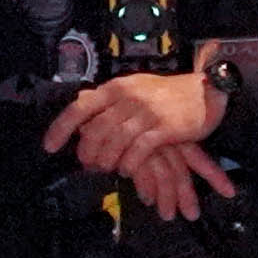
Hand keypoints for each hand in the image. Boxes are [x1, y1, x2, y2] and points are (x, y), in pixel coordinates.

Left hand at [45, 60, 234, 219]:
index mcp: (116, 88)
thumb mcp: (134, 90)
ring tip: (107, 169)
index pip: (80, 107)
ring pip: (115, 141)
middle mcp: (128, 98)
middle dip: (87, 151)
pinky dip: (129, 163)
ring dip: (107, 160)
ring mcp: (147, 113)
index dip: (61, 128)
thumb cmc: (168, 95)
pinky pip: (139, 150)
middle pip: (96, 129)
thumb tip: (83, 121)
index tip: (50, 147)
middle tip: (87, 165)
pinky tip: (127, 169)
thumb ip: (110, 103)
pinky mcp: (165, 128)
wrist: (206, 92)